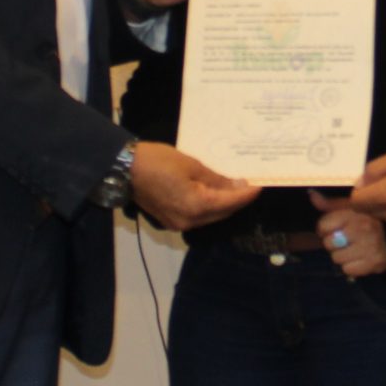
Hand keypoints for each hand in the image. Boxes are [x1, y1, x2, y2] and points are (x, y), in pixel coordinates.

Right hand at [130, 142, 256, 230]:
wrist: (124, 169)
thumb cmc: (158, 161)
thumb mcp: (192, 165)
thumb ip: (217, 179)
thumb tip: (238, 185)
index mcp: (196, 206)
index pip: (231, 202)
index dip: (248, 194)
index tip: (261, 184)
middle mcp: (190, 221)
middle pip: (223, 213)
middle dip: (237, 200)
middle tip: (250, 184)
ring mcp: (179, 224)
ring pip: (211, 217)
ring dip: (224, 205)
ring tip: (235, 188)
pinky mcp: (171, 221)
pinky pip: (198, 217)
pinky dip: (209, 207)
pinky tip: (214, 194)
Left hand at [308, 190, 385, 277]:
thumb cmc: (376, 217)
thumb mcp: (355, 205)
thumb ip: (333, 203)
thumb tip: (312, 196)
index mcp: (355, 212)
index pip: (323, 225)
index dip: (325, 228)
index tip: (333, 228)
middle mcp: (360, 229)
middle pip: (328, 243)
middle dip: (334, 242)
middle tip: (345, 239)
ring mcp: (367, 247)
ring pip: (336, 258)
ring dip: (342, 255)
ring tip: (353, 248)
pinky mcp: (374, 263)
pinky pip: (348, 269)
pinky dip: (351, 266)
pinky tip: (360, 258)